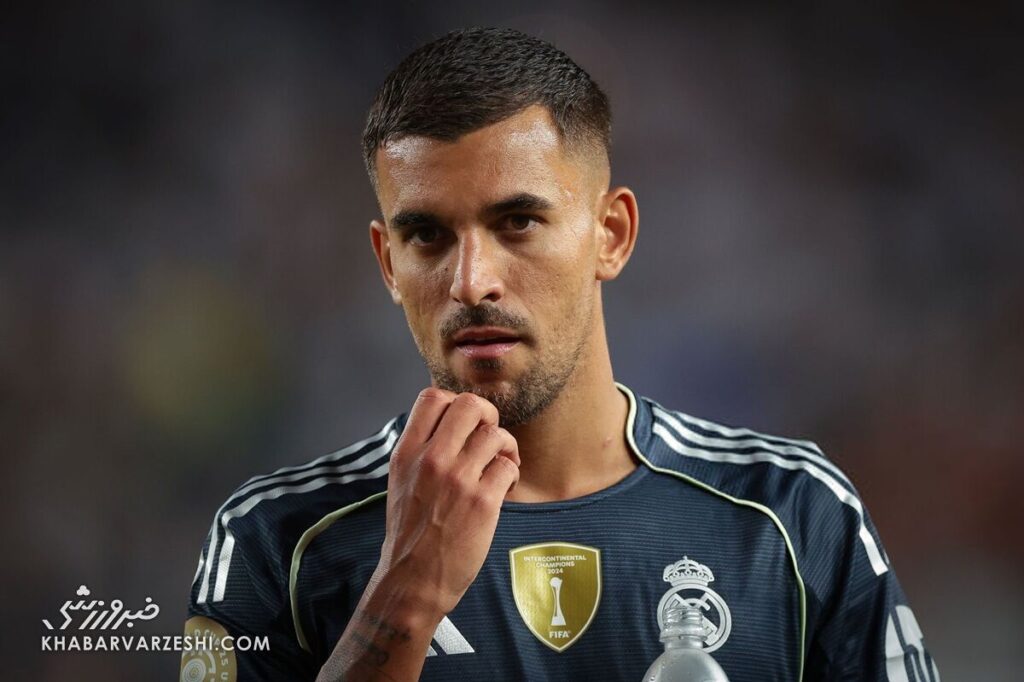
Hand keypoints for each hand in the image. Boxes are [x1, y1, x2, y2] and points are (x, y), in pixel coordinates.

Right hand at [376, 388, 519, 616]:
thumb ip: (421, 450)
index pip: (431, 397)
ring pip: (495, 434)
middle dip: (487, 415)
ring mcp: (458, 479)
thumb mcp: (400, 481)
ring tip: (502, 464)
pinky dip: (513, 472)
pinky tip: (505, 485)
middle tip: (489, 435)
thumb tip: (449, 424)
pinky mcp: (483, 501)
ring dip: (505, 447)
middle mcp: (431, 460)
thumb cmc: (410, 533)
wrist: (413, 579)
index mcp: (407, 453)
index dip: (454, 402)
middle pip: (469, 405)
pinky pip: (508, 466)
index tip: (463, 422)